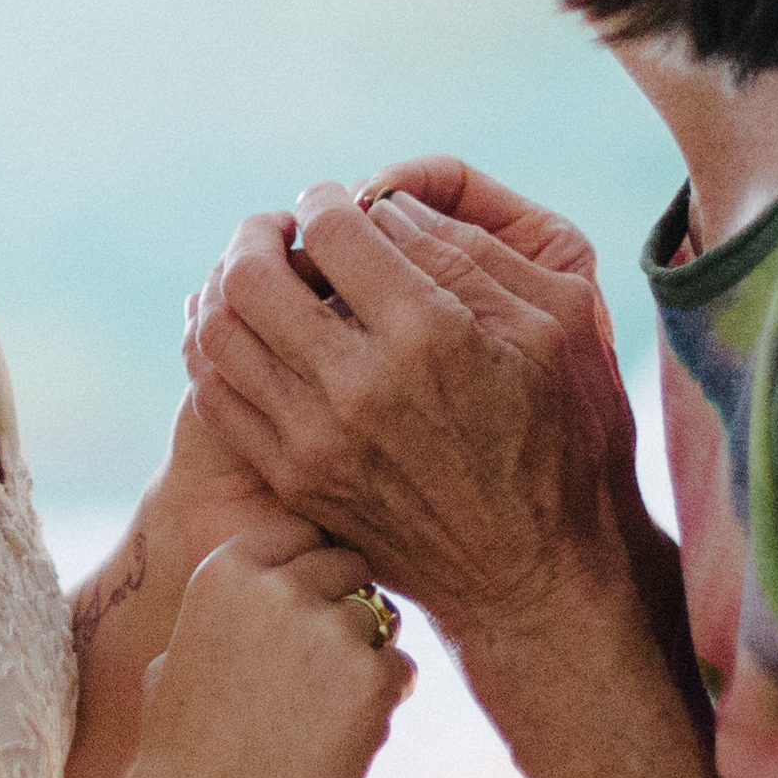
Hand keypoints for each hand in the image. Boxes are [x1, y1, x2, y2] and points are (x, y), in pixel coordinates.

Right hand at [114, 518, 411, 777]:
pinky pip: (402, 670)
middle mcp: (277, 585)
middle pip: (348, 565)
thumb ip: (227, 613)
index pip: (301, 528)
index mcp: (226, 569)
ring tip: (320, 716)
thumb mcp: (177, 656)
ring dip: (366, 659)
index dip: (308, 571)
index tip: (297, 614)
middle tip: (318, 671)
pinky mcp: (368, 678)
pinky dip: (383, 703)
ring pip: (381, 619)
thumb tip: (270, 591)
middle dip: (344, 608)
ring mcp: (327, 628)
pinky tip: (340, 740)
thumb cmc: (179, 752)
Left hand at [188, 175, 639, 653]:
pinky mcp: (295, 480)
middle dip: (257, 234)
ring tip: (252, 273)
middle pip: (252, 276)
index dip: (324, 200)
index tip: (332, 201)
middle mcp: (358, 387)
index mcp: (428, 334)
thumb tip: (389, 208)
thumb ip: (470, 252)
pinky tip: (238, 331)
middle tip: (277, 228)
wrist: (534, 577)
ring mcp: (315, 441)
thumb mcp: (556, 327)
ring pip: (218, 334)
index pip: (331, 230)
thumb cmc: (565, 441)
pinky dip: (212, 348)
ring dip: (223, 286)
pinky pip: (217, 395)